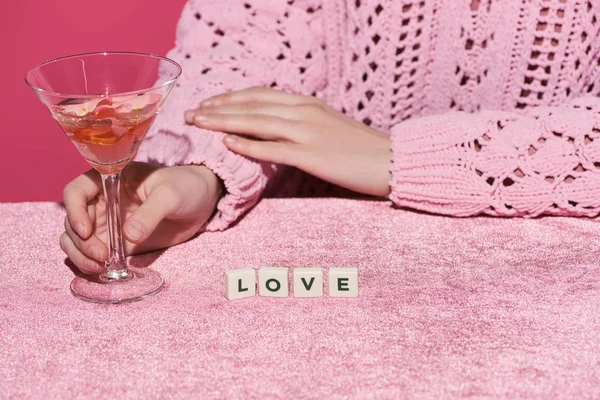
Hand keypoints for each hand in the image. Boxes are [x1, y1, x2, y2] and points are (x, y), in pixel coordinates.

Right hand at [61, 162, 221, 274]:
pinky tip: (106, 270)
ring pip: (76, 240)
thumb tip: (129, 235)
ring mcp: (108, 223)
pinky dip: (92, 263)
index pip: (76, 192)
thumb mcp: (170, 195)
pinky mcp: (118, 243)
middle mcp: (102, 201)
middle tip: (101, 256)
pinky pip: (94, 254)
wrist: (202, 201)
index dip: (74, 211)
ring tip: (101, 266)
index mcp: (110, 179)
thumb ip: (150, 213)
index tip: (86, 231)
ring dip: (80, 255)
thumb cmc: (185, 187)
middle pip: (73, 221)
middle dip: (80, 241)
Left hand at [184, 87, 390, 196]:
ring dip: (222, 121)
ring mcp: (307, 132)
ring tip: (197, 122)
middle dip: (217, 107)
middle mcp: (303, 111)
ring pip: (256, 122)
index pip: (259, 95)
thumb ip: (300, 122)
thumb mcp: (327, 124)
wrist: (391, 160)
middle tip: (190, 112)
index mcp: (306, 103)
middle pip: (251, 105)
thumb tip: (274, 127)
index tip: (207, 103)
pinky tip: (227, 143)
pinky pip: (273, 149)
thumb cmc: (360, 147)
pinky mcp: (312, 155)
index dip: (229, 98)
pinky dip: (247, 145)